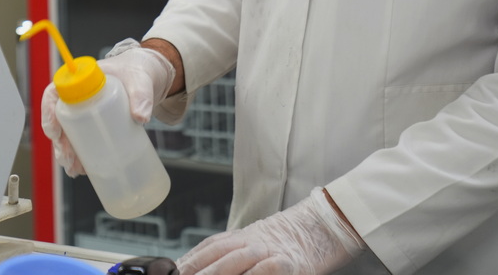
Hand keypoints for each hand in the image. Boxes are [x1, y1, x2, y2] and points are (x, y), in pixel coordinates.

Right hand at [40, 39, 175, 175]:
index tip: (55, 132)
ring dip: (68, 153)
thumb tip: (141, 117)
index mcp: (82, 80)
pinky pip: (83, 141)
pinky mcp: (98, 125)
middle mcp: (80, 97)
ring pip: (69, 133)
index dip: (48, 112)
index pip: (54, 93)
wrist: (148, 78)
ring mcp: (88, 112)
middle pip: (59, 119)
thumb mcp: (140, 81)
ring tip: (75, 170)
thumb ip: (141, 95)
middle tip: (67, 159)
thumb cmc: (137, 72)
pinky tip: (84, 170)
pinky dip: (81, 156)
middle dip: (59, 142)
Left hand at [176, 188, 364, 274]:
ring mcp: (270, 251)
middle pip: (217, 254)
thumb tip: (206, 266)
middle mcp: (252, 241)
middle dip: (197, 268)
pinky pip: (266, 270)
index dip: (190, 259)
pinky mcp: (289, 263)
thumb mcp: (259, 244)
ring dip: (215, 272)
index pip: (209, 248)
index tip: (174, 270)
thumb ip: (235, 255)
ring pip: (235, 261)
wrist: (323, 227)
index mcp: (242, 236)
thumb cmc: (290, 242)